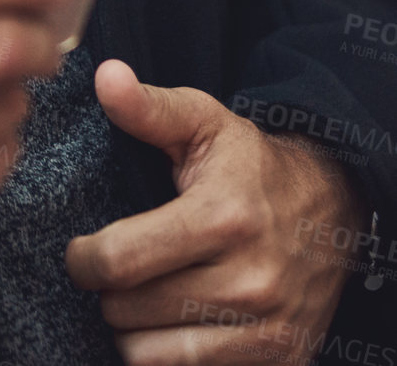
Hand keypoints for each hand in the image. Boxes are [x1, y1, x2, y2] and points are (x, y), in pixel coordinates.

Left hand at [66, 60, 370, 363]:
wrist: (333, 204)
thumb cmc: (250, 163)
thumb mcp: (204, 122)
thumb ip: (149, 108)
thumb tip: (104, 75)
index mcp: (224, 217)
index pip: (120, 260)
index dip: (83, 260)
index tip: (80, 252)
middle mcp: (251, 280)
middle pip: (129, 312)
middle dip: (109, 293)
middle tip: (116, 273)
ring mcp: (269, 329)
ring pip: (153, 357)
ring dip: (134, 333)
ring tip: (140, 301)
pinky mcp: (282, 361)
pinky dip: (170, 358)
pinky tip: (171, 326)